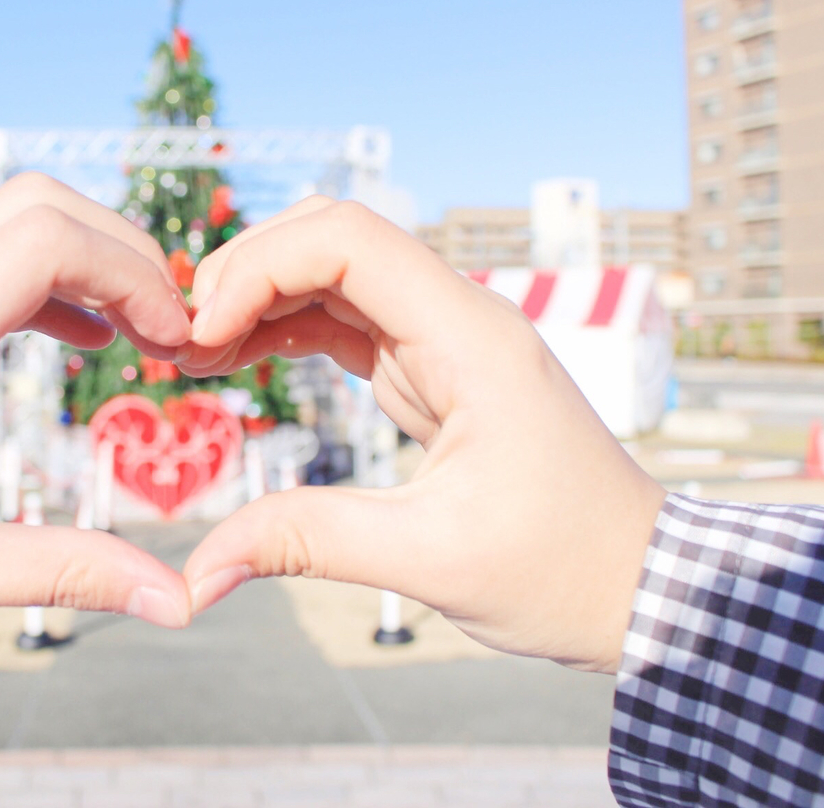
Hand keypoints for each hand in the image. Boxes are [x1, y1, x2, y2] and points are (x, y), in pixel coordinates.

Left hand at [0, 173, 194, 649]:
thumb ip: (59, 571)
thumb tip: (175, 599)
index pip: (40, 242)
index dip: (131, 273)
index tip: (175, 342)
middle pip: (33, 203)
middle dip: (123, 251)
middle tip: (172, 333)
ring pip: (3, 217)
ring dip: (85, 257)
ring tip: (141, 333)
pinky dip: (43, 277)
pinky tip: (81, 337)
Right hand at [177, 198, 665, 672]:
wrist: (638, 586)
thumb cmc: (563, 569)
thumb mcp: (430, 559)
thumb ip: (306, 544)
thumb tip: (199, 570)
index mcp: (471, 336)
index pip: (349, 238)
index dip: (259, 266)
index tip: (203, 334)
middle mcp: (458, 318)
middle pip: (333, 236)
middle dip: (247, 271)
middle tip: (184, 342)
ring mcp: (444, 339)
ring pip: (332, 272)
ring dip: (259, 298)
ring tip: (196, 354)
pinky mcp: (430, 370)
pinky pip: (344, 320)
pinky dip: (285, 330)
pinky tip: (238, 360)